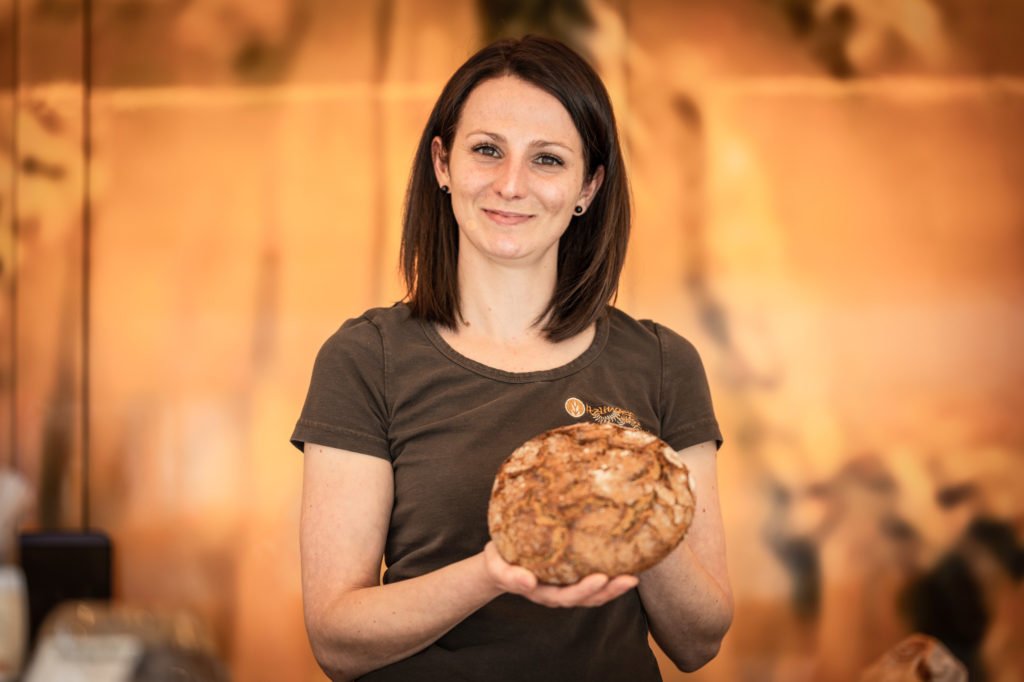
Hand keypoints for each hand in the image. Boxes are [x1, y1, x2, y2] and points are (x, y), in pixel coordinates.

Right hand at [482, 541, 637, 607]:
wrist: (499, 561)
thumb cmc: (500, 560)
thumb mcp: (497, 566)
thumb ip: (510, 576)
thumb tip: (528, 582)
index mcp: (542, 592)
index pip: (567, 596)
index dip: (585, 590)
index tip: (601, 578)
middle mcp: (558, 593)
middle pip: (587, 598)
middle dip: (609, 590)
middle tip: (629, 578)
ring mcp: (566, 586)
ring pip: (595, 593)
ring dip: (615, 587)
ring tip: (634, 576)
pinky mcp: (572, 576)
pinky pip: (594, 581)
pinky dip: (610, 577)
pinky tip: (627, 564)